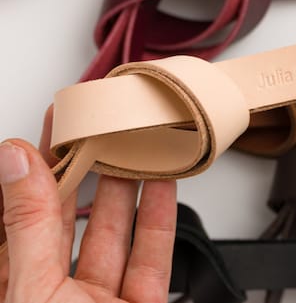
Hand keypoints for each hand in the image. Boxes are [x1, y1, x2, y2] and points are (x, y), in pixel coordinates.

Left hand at [0, 108, 176, 302]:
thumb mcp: (34, 291)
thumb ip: (29, 227)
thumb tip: (16, 163)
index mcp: (15, 290)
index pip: (20, 215)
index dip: (36, 168)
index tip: (50, 127)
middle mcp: (55, 294)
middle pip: (69, 218)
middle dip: (84, 169)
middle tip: (97, 126)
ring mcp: (100, 301)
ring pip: (115, 233)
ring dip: (128, 188)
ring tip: (135, 146)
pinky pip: (152, 256)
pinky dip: (161, 217)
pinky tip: (164, 185)